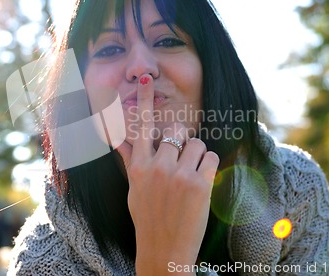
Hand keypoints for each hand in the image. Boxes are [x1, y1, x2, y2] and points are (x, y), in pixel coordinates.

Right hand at [116, 74, 218, 274]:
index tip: (145, 79)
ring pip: (196, 142)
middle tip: (181, 158)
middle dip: (181, 140)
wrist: (163, 250)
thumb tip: (117, 139)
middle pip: (175, 130)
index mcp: (139, 167)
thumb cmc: (147, 218)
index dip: (144, 100)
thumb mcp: (133, 188)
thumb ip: (130, 160)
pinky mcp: (200, 185)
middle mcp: (157, 167)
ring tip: (191, 174)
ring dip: (197, 154)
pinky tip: (202, 181)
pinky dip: (209, 165)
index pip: (141, 126)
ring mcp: (179, 175)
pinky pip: (211, 156)